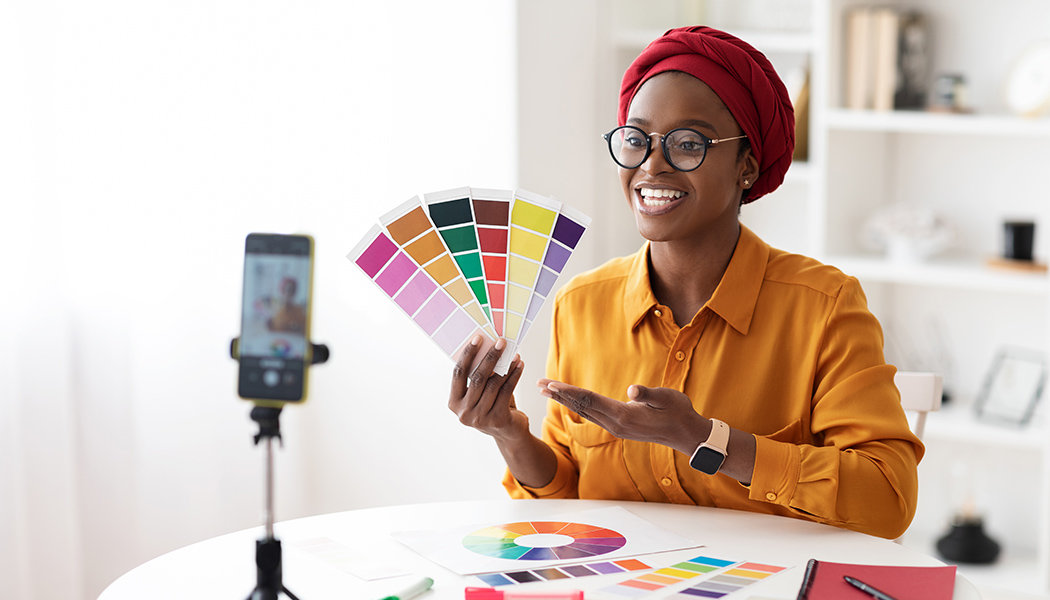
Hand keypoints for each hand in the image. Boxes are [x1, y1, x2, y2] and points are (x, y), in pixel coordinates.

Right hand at [449, 337, 527, 440]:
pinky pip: (507, 391)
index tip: (478, 338)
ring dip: (506, 366)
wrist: (509, 433)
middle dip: (490, 357)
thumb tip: (488, 347)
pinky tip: (519, 365)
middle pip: (477, 377)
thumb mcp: (481, 393)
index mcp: (454, 402)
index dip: (468, 354)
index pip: (458, 373)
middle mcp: (464, 412)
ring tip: (514, 353)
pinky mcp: (497, 419)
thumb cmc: (493, 406)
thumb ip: (479, 376)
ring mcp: (480, 418)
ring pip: (493, 384)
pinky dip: (514, 376)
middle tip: (500, 342)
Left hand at [538, 380, 706, 454]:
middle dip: (559, 395)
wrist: (686, 434)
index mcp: (624, 415)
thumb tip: (632, 390)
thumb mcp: (667, 398)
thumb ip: (648, 394)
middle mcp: (615, 424)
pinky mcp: (619, 428)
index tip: (551, 384)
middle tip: (538, 384)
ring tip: (547, 390)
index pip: (590, 400)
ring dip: (565, 400)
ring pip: (584, 411)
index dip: (569, 391)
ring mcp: (616, 428)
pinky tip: (570, 401)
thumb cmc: (678, 412)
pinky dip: (577, 405)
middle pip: (581, 406)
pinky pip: (592, 415)